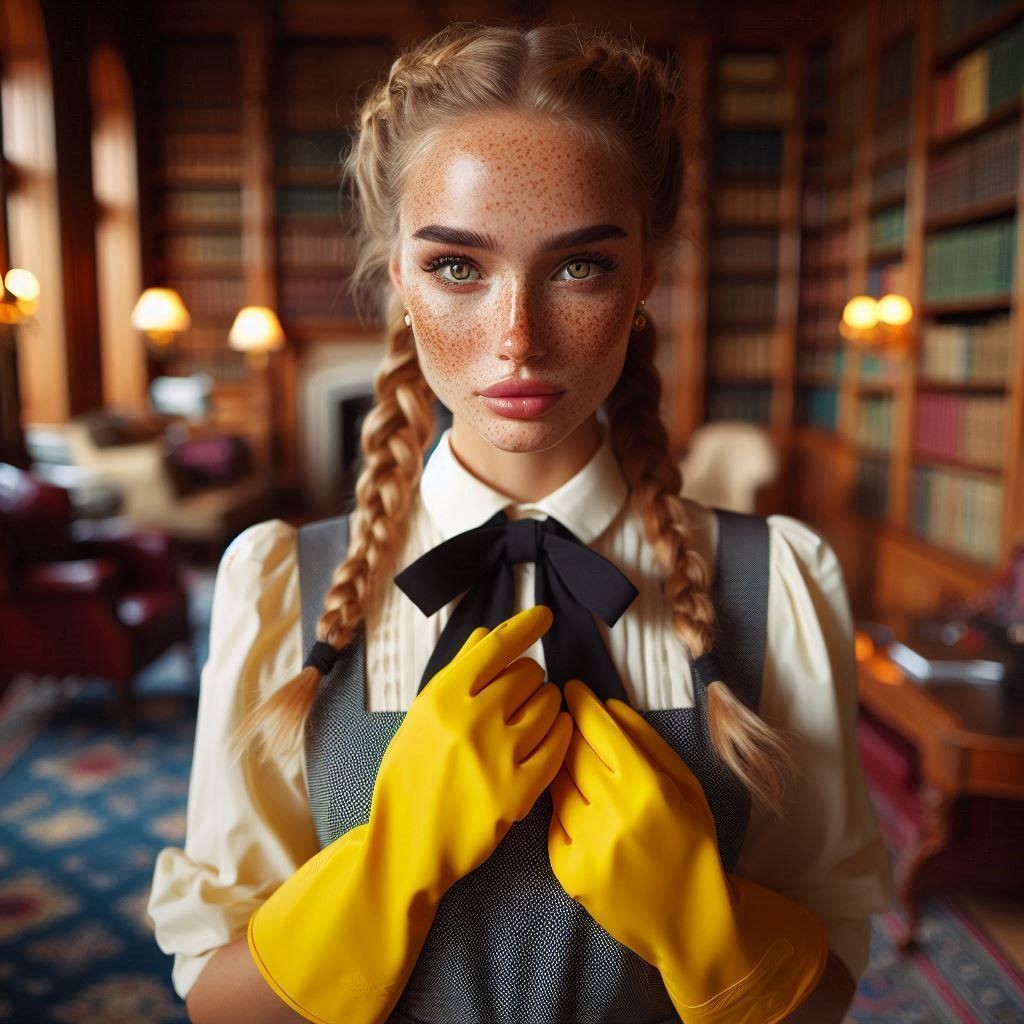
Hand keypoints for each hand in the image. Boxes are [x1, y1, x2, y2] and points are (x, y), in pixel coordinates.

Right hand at [370, 604, 572, 895]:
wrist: (408, 844)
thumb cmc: (410, 775)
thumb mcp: (421, 716)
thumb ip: (456, 673)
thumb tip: (486, 635)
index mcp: (441, 697)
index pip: (496, 646)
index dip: (526, 625)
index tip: (545, 615)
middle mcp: (471, 720)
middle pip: (527, 672)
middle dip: (529, 677)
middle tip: (518, 694)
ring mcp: (497, 756)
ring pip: (548, 703)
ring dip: (545, 703)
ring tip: (529, 717)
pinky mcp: (519, 791)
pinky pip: (558, 743)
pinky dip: (559, 732)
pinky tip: (549, 733)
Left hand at [548, 681, 827, 1023]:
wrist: (690, 922)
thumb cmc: (693, 844)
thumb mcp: (687, 785)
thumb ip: (648, 741)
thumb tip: (607, 705)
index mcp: (646, 787)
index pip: (599, 728)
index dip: (580, 702)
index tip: (570, 688)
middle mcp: (612, 814)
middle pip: (570, 751)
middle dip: (566, 730)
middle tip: (565, 719)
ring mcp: (587, 845)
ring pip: (556, 784)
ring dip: (562, 769)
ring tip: (578, 770)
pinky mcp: (568, 872)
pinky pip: (553, 823)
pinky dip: (563, 812)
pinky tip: (583, 814)